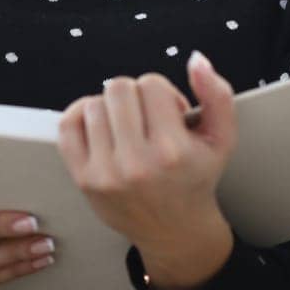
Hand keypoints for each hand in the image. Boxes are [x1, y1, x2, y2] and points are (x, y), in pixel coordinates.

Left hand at [56, 50, 238, 250]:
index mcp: (172, 151)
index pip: (151, 84)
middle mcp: (136, 163)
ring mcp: (106, 173)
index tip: (170, 114)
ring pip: (94, 104)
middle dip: (136, 96)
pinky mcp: (84, 179)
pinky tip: (101, 126)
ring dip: (112, 109)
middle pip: (118, 88)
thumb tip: (196, 59)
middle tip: (147, 118)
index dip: (163, 92)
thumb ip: (217, 94)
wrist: (174, 230)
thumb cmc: (195, 179)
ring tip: (129, 128)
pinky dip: (82, 115)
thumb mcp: (222, 138)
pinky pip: (68, 124)